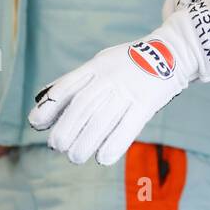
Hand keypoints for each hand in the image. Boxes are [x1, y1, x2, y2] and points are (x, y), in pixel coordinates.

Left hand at [30, 31, 190, 165]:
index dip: (50, 105)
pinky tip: (102, 158)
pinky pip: (128, 127)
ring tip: (76, 156)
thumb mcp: (103, 62)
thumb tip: (46, 107)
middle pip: (83, 106)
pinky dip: (114, 144)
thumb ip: (78, 81)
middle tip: (57, 146)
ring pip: (102, 119)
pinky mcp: (147, 103)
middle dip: (66, 129)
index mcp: (97, 66)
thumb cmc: (130, 63)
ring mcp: (130, 90)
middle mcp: (111, 78)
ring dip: (85, 142)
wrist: (173, 52)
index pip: (68, 85)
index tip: (36, 122)